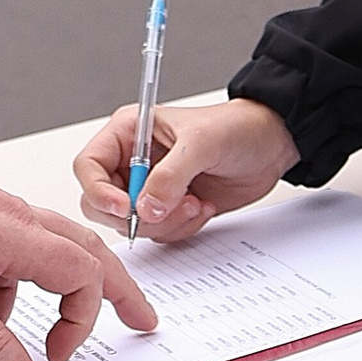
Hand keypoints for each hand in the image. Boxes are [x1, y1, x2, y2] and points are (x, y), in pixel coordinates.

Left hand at [0, 160, 155, 360]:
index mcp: (20, 234)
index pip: (84, 275)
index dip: (81, 320)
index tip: (54, 356)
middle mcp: (18, 218)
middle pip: (89, 252)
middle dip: (116, 289)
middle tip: (141, 318)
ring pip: (41, 258)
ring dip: (27, 301)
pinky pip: (5, 256)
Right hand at [74, 93, 295, 242]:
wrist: (272, 146)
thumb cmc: (237, 128)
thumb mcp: (201, 143)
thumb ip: (170, 176)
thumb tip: (144, 208)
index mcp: (128, 132)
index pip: (89, 166)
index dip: (99, 191)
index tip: (126, 208)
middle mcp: (133, 161)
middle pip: (103, 202)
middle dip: (135, 214)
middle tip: (166, 210)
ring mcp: (150, 187)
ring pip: (131, 224)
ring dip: (164, 222)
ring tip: (194, 202)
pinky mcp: (169, 208)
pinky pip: (158, 232)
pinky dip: (180, 227)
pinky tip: (202, 207)